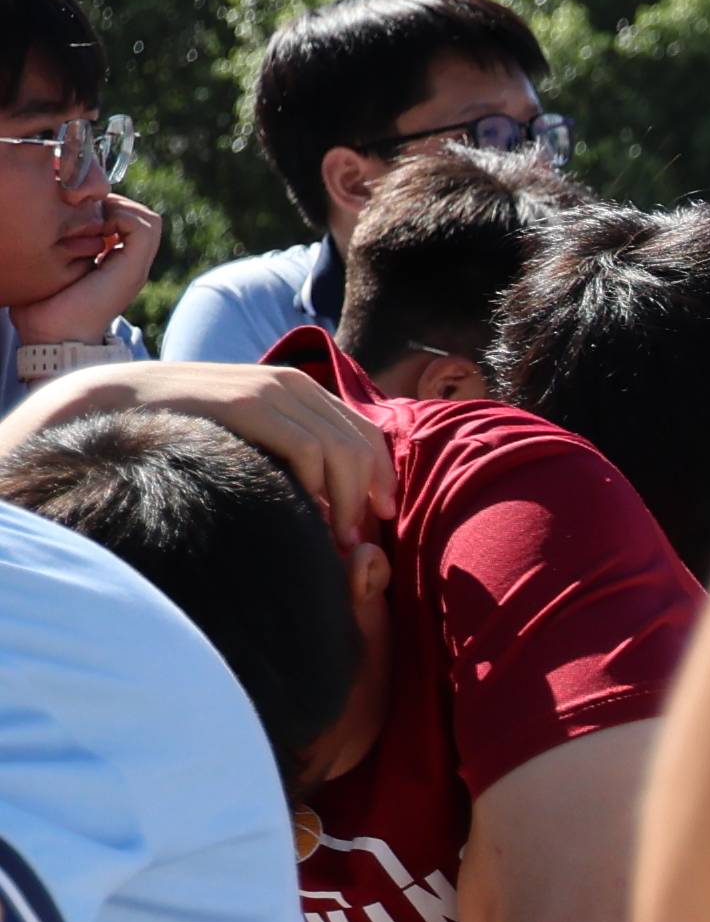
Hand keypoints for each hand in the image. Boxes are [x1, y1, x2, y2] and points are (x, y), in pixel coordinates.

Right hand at [0, 355, 391, 543]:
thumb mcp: (242, 437)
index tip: (382, 517)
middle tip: (361, 538)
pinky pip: (306, 447)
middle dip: (369, 492)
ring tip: (338, 538)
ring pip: (340, 448)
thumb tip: (330, 498)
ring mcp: (268, 389)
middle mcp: (290, 383)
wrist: (115, 404)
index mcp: (296, 390)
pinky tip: (311, 516)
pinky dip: (320, 486)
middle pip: (362, 441)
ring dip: (347, 498)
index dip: (382, 475)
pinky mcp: (245, 402)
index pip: (365, 431)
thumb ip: (283, 453)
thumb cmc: (180, 433)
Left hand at [5, 189, 163, 348]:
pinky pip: (143, 227)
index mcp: (114, 265)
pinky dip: (121, 216)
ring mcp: (134, 267)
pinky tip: (96, 225)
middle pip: (142, 218)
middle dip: (114, 203)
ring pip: (148, 219)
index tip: (76, 210)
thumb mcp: (50, 270)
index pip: (127, 223)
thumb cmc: (43, 310)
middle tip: (84, 208)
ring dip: (120, 208)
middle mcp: (130, 265)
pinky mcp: (132, 268)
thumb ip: (58, 248)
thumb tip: (47, 224)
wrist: (55, 337)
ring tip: (92, 216)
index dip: (104, 208)